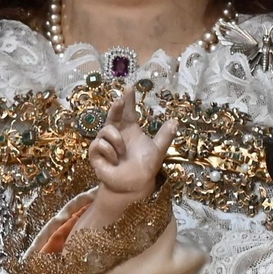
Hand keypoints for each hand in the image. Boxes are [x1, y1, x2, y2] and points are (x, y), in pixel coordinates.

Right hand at [87, 85, 178, 209]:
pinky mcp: (96, 154)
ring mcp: (106, 143)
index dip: (128, 99)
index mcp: (130, 129)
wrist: (134, 186)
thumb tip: (176, 121)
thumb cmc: (145, 167)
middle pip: (113, 114)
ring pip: (106, 130)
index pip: (129, 111)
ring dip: (116, 141)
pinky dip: (108, 151)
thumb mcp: (157, 150)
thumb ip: (165, 136)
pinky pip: (99, 144)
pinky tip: (114, 160)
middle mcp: (117, 133)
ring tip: (122, 153)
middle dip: (116, 107)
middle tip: (120, 101)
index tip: (129, 87)